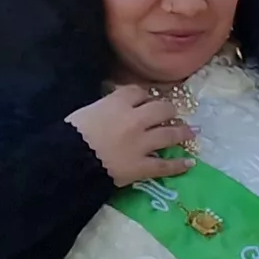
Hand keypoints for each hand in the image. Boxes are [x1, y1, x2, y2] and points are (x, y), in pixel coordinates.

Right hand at [68, 83, 198, 185]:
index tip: (148, 99)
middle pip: (162, 109)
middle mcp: (135, 120)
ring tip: (191, 133)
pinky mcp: (142, 166)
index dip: (145, 95)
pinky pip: (165, 165)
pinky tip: (190, 163)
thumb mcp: (85, 111)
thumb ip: (103, 106)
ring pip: (169, 135)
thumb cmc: (70, 134)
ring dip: (182, 133)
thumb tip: (111, 103)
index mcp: (117, 103)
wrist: (68, 160)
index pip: (138, 92)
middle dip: (169, 111)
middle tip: (172, 115)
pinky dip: (179, 165)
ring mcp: (141, 144)